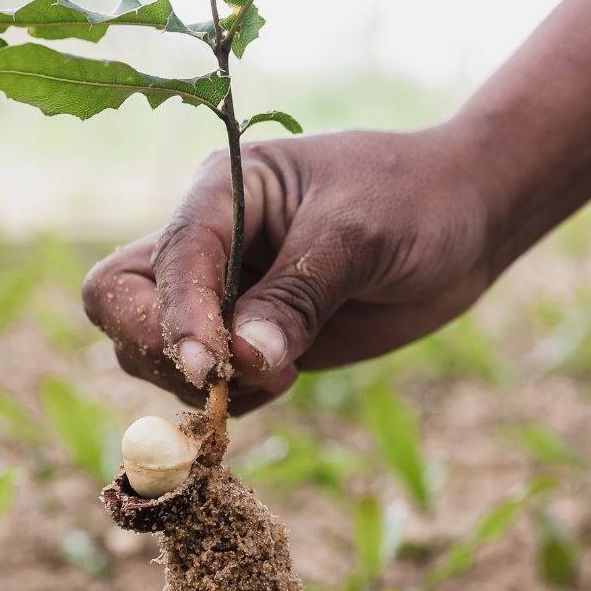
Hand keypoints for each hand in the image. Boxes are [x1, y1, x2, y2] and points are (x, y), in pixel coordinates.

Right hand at [82, 127, 493, 412]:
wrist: (468, 218)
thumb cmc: (416, 200)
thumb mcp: (360, 236)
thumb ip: (299, 296)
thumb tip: (242, 361)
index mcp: (222, 191)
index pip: (166, 259)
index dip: (177, 317)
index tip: (212, 367)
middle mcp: (210, 242)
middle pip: (122, 303)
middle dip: (158, 349)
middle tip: (225, 380)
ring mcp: (227, 293)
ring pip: (154, 351)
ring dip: (201, 383)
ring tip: (285, 373)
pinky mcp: (255, 337)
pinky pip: (210, 382)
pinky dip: (232, 398)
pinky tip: (288, 380)